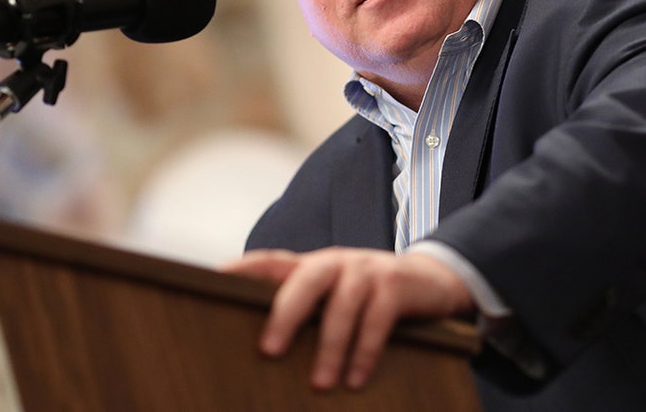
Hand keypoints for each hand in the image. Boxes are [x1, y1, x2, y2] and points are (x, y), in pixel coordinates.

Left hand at [222, 247, 473, 389]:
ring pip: (343, 306)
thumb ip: (306, 310)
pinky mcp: (396, 286)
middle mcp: (336, 263)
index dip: (242, 268)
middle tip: (269, 350)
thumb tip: (263, 348)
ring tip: (321, 385)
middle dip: (285, 314)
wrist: (432, 281)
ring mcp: (367, 271)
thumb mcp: (335, 296)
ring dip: (331, 348)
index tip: (213, 280)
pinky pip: (377, 319)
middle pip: (305, 280)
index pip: (271, 261)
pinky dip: (366, 351)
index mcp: (313, 266)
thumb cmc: (370, 296)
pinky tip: (356, 379)